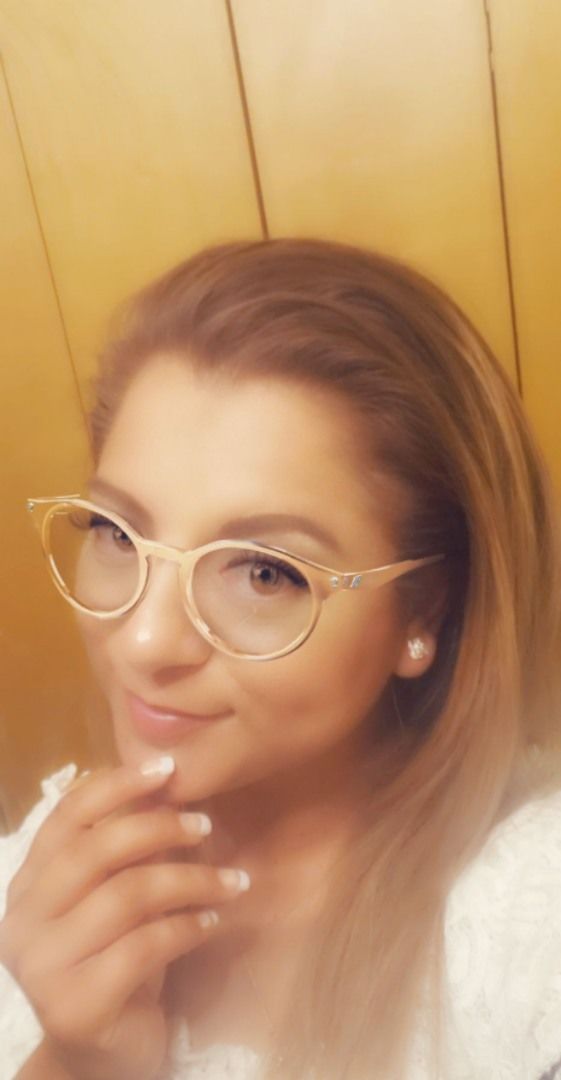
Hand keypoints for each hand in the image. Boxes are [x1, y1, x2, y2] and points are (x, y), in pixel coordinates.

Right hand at [0, 759, 249, 1079]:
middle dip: (159, 827)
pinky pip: (146, 945)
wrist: (106, 1060)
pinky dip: (190, 925)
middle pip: (96, 850)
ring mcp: (42, 967)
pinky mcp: (75, 1005)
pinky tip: (215, 921)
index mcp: (29, 885)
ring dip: (191, 880)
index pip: (66, 817)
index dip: (116, 786)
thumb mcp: (122, 899)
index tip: (167, 768)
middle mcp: (23, 921)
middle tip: (206, 824)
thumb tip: (172, 782)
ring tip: (232, 880)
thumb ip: (131, 851)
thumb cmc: (118, 965)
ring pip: (127, 895)